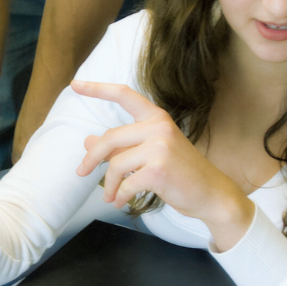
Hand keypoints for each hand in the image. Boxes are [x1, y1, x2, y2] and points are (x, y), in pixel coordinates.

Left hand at [70, 81, 254, 250]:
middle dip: (91, 159)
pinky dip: (119, 195)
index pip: (124, 95)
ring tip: (109, 196)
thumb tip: (87, 142)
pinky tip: (121, 201)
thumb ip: (121, 146)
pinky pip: (125, 183)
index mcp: (157, 118)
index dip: (97, 89)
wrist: (211, 193)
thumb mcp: (151, 153)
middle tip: (81, 172)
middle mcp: (158, 127)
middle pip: (109, 138)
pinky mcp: (158, 170)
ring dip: (108, 184)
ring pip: (115, 164)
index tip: (75, 85)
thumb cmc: (181, 173)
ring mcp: (160, 148)